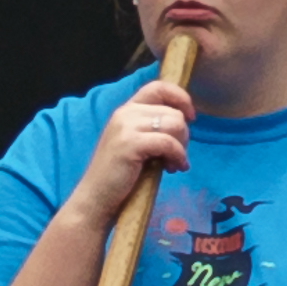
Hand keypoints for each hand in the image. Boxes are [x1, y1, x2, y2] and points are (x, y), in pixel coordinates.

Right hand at [65, 82, 193, 233]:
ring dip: (182, 146)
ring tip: (175, 164)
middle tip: (178, 155)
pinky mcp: (131, 144)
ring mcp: (126, 127)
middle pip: (173, 111)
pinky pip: (169, 142)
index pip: (158, 87)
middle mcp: (125, 113)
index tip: (191, 117)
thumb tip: (183, 122)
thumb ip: (151, 128)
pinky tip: (175, 168)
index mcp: (125, 110)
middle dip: (184, 135)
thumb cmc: (117, 176)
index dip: (180, 98)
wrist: (95, 198)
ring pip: (174, 124)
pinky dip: (178, 156)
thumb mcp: (134, 143)